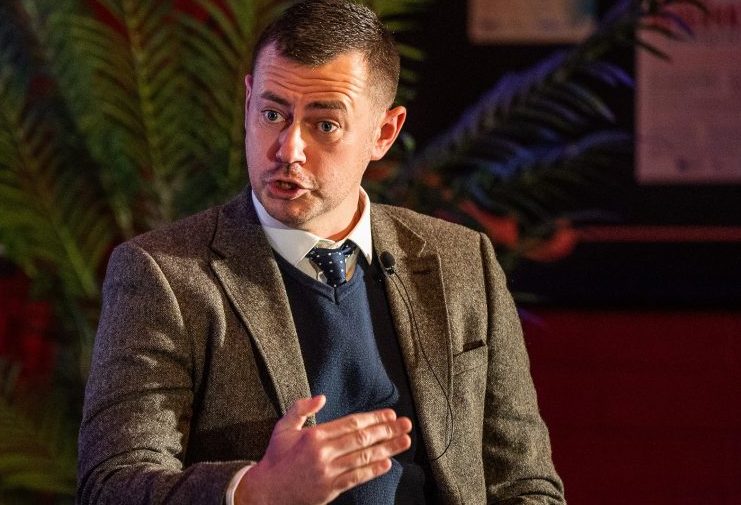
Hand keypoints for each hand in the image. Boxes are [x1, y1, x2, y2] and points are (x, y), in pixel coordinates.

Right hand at [235, 395, 411, 504]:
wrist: (266, 491)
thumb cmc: (276, 458)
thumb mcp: (283, 427)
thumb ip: (301, 408)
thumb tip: (322, 397)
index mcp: (315, 436)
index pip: (351, 423)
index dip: (374, 418)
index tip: (390, 414)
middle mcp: (324, 453)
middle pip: (362, 438)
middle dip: (387, 430)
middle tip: (405, 424)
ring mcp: (328, 472)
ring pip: (364, 457)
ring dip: (388, 449)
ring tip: (404, 441)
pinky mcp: (330, 489)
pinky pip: (356, 478)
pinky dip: (373, 470)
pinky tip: (388, 463)